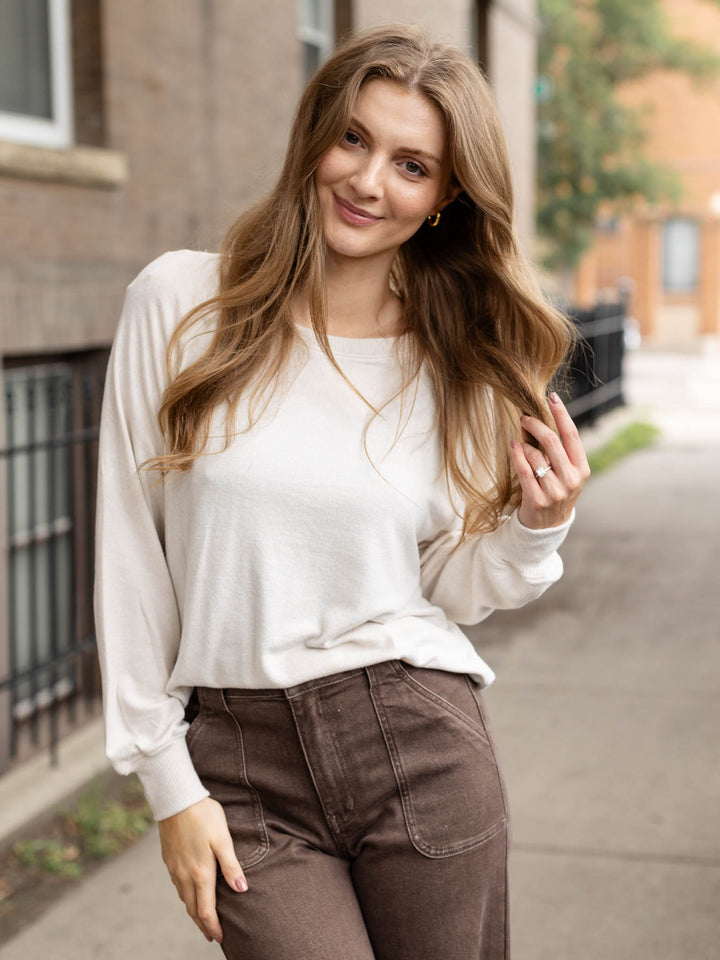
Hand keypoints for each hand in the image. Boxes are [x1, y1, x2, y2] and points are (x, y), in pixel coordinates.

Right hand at [158, 796, 247, 944]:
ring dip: (194, 912)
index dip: (213, 927)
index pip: (206, 910)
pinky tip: (191, 894)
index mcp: (200, 872)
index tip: (221, 938)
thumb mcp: (223, 838)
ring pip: (183, 899)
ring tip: (204, 919)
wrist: (176, 798)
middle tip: (213, 936)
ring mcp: (174, 868)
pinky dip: (186, 897)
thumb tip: (242, 890)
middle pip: (193, 909)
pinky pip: (177, 886)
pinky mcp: (168, 860)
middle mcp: (184, 875)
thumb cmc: (204, 815)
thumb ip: (232, 866)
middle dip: (203, 925)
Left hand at [510, 392, 590, 528]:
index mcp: (582, 469)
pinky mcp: (537, 500)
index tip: (551, 396)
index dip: (561, 413)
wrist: (547, 527)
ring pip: (535, 455)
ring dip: (524, 445)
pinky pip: (524, 470)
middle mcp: (572, 480)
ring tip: (520, 445)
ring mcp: (555, 491)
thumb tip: (537, 419)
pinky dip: (517, 454)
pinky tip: (512, 444)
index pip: (572, 435)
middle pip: (552, 441)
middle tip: (524, 417)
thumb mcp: (564, 472)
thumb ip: (556, 450)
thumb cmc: (554, 491)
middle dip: (536, 424)